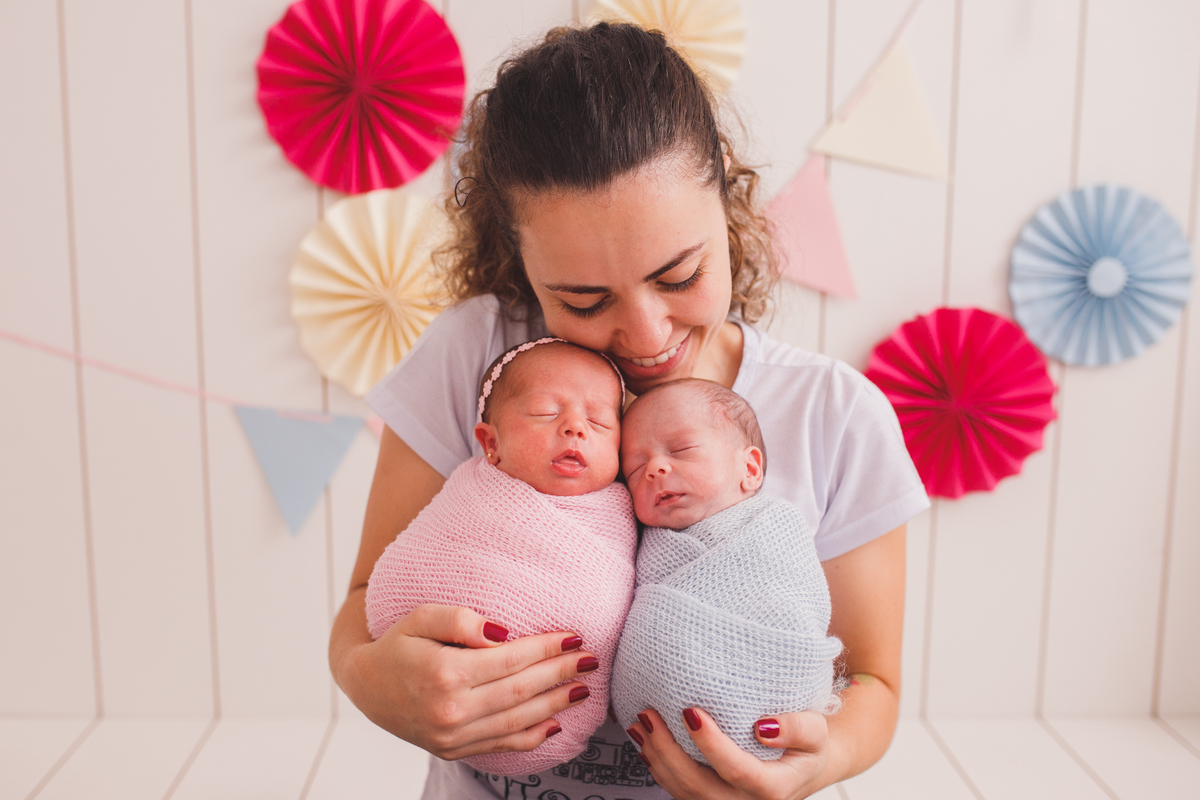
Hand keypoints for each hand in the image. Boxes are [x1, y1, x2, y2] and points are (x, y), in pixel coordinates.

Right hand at [343, 603, 597, 759]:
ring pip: (516, 721)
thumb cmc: (397, 643)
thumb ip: (460, 620)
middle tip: (591, 660)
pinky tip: (555, 723)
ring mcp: (451, 736)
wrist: (364, 684)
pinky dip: (531, 736)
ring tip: (582, 689)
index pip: (510, 660)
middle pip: (520, 692)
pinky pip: (500, 744)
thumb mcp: (421, 617)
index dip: (546, 648)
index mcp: (444, 674)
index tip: (574, 637)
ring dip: (554, 705)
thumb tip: (502, 632)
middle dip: (559, 675)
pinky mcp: (452, 750)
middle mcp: (450, 711)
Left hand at [626, 708, 830, 799]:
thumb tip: (763, 726)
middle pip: (699, 787)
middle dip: (668, 752)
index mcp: (773, 789)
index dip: (711, 744)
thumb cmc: (807, 745)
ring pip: (683, 793)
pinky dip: (658, 767)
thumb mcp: (816, 731)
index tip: (691, 711)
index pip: (737, 770)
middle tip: (649, 715)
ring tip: (641, 724)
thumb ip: (797, 728)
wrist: (803, 767)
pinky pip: (679, 791)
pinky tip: (645, 742)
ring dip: (657, 759)